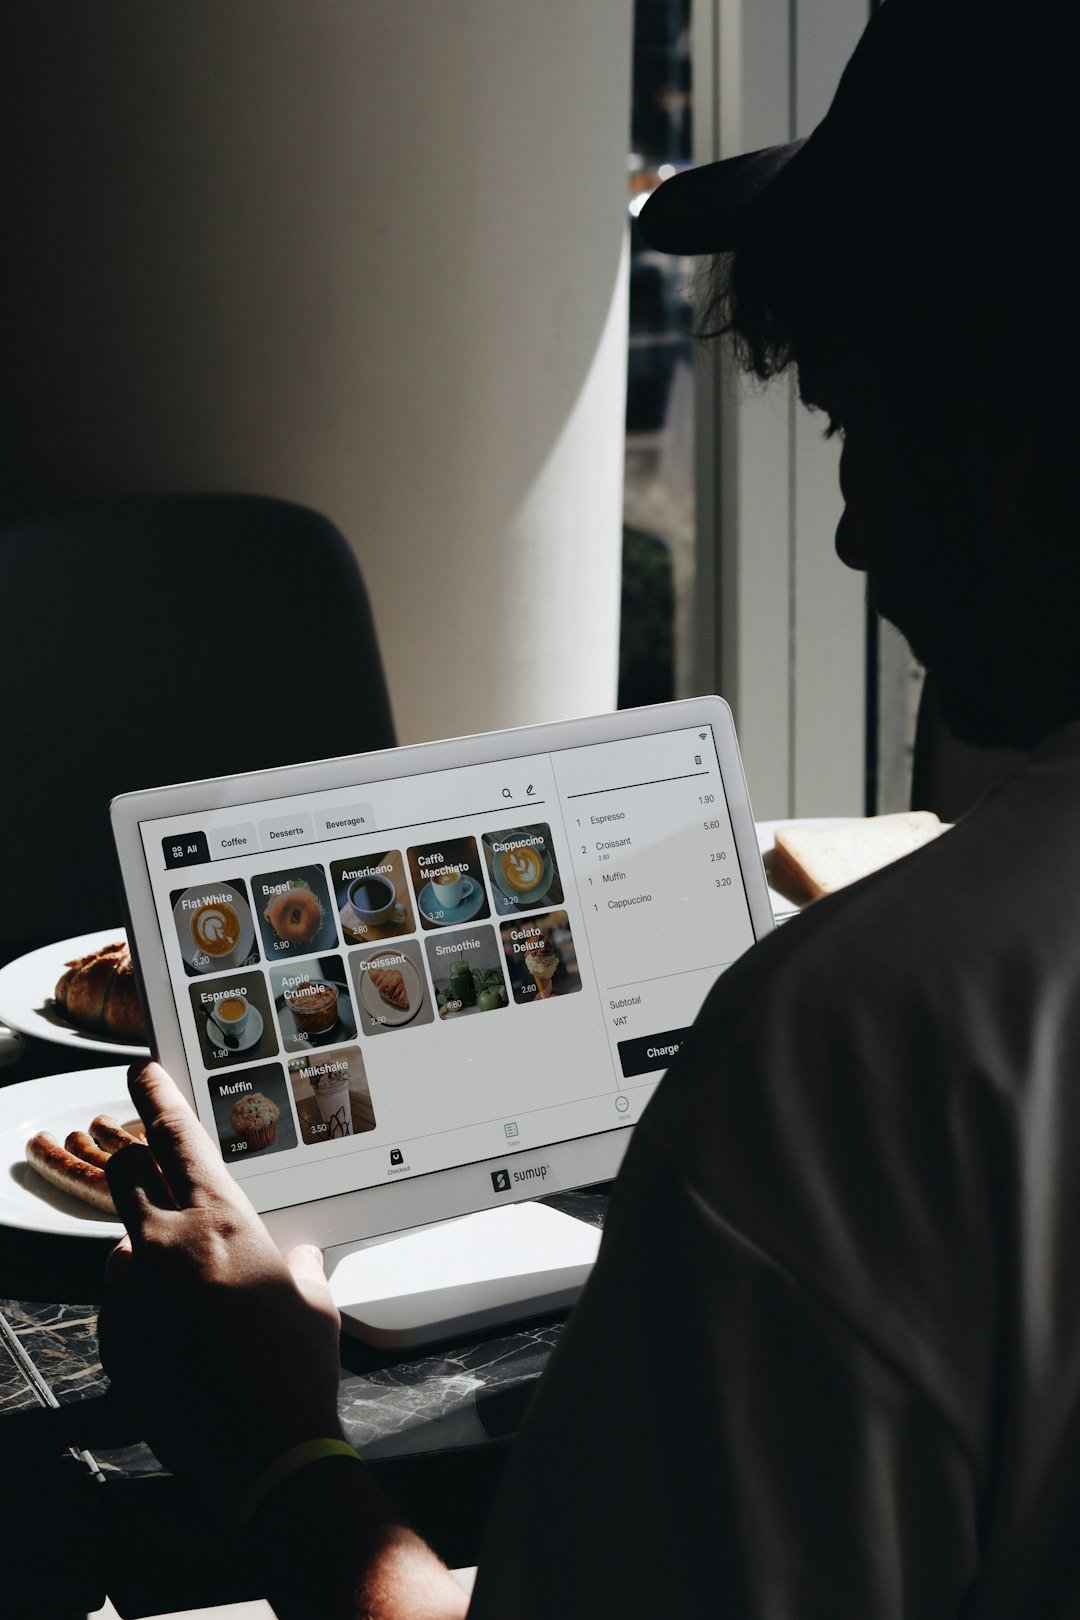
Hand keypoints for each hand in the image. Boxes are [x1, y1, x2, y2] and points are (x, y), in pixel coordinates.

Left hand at [98, 1061, 342, 1496]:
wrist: (262, 1450)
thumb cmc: (294, 1369)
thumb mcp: (313, 1299)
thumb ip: (295, 1264)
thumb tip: (292, 1260)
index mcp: (222, 1220)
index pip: (176, 1135)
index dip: (156, 1094)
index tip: (142, 1069)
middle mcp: (167, 1244)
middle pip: (125, 1170)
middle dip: (136, 1163)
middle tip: (159, 1176)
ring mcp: (135, 1293)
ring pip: (121, 1240)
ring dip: (146, 1248)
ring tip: (190, 1291)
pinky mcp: (115, 1338)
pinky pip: (120, 1301)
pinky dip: (143, 1306)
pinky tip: (181, 1337)